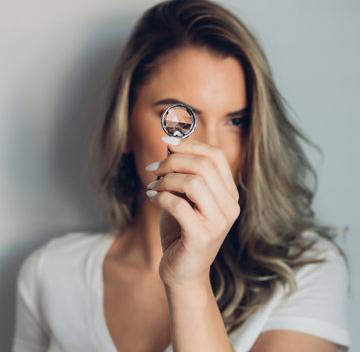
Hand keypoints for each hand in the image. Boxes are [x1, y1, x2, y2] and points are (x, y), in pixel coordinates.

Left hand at [146, 138, 239, 289]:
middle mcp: (230, 206)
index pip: (216, 156)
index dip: (190, 143)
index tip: (166, 140)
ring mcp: (219, 222)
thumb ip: (182, 173)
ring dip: (166, 180)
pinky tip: (151, 199)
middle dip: (173, 161)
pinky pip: (178, 205)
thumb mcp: (184, 197)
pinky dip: (160, 197)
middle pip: (204, 165)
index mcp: (229, 194)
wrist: (183, 272)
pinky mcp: (202, 236)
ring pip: (193, 182)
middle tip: (154, 169)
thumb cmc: (181, 231)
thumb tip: (171, 143)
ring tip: (153, 187)